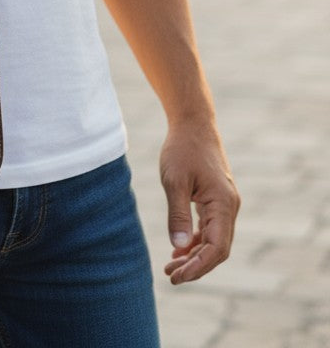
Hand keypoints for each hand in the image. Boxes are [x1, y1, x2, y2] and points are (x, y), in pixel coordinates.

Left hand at [160, 120, 239, 284]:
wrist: (193, 123)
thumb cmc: (182, 148)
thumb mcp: (174, 180)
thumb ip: (177, 213)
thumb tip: (178, 246)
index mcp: (223, 204)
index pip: (216, 248)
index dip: (198, 267)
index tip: (177, 276)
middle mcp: (229, 207)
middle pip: (217, 249)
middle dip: (195, 266)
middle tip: (170, 275)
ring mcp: (225, 203)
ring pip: (214, 240)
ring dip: (195, 255)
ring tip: (171, 265)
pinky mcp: (217, 199)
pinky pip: (210, 228)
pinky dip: (196, 241)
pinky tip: (179, 248)